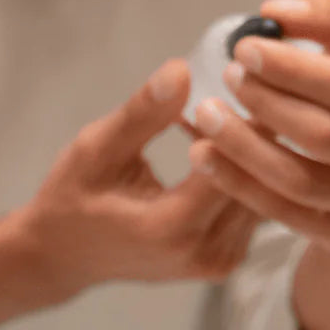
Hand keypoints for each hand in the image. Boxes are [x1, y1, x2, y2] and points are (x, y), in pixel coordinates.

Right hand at [23, 60, 257, 302]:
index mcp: (170, 229)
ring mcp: (221, 260)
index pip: (229, 166)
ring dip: (256, 148)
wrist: (65, 255)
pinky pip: (255, 205)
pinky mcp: (229, 258)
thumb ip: (142, 114)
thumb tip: (182, 69)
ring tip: (244, 103)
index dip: (241, 121)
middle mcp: (205, 253)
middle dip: (256, 130)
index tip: (248, 79)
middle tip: (256, 82)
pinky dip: (247, 169)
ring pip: (263, 192)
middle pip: (256, 181)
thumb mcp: (96, 149)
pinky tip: (230, 136)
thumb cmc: (74, 196)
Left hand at [187, 0, 329, 256]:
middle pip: (327, 136)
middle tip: (225, 78)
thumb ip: (326, 18)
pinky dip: (242, 186)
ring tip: (206, 116)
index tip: (244, 49)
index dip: (294, 70)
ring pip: (304, 181)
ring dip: (244, 148)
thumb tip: (275, 12)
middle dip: (266, 104)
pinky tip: (208, 158)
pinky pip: (292, 217)